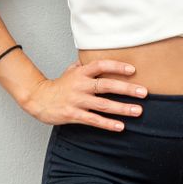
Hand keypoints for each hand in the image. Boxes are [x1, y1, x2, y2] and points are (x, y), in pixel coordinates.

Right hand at [23, 58, 147, 130]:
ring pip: (103, 105)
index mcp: (81, 73)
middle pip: (106, 85)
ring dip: (122, 108)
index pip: (101, 65)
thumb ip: (85, 65)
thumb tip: (97, 56)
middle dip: (127, 89)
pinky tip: (121, 127)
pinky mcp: (73, 115)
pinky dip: (108, 124)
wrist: (38, 99)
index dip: (117, 66)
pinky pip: (94, 120)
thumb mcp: (70, 71)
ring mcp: (77, 100)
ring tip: (139, 110)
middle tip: (144, 92)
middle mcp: (80, 85)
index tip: (133, 69)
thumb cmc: (58, 85)